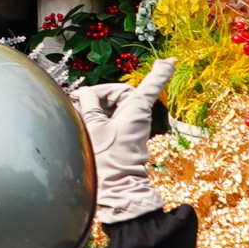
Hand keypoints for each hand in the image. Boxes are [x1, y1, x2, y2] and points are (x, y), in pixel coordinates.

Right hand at [75, 59, 175, 224]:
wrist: (116, 187)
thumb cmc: (108, 157)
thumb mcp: (93, 127)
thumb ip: (89, 105)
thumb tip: (86, 94)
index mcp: (136, 109)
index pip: (150, 85)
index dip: (160, 72)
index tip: (171, 60)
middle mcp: (137, 116)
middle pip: (120, 93)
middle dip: (100, 94)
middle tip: (80, 100)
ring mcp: (130, 126)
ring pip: (112, 106)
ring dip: (95, 106)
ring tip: (77, 113)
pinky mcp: (123, 136)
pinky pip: (110, 117)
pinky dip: (97, 116)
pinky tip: (81, 119)